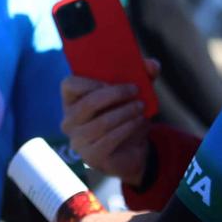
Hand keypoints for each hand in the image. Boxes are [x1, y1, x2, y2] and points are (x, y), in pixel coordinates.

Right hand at [60, 67, 158, 186]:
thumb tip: (152, 64)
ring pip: (101, 122)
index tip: (111, 80)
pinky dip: (126, 128)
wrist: (131, 150)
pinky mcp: (90, 157)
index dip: (89, 81)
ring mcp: (78, 141)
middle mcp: (69, 121)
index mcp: (72, 100)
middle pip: (88, 103)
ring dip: (125, 112)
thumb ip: (143, 76)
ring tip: (140, 107)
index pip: (69, 85)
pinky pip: (109, 140)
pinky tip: (138, 122)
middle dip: (115, 94)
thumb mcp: (134, 93)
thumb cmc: (125, 115)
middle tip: (135, 90)